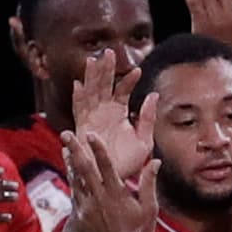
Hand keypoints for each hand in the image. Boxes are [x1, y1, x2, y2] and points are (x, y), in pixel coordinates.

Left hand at [62, 107, 159, 231]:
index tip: (90, 134)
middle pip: (84, 168)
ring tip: (65, 147)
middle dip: (75, 149)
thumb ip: (149, 183)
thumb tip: (155, 162)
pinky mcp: (81, 216)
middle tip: (66, 134)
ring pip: (75, 179)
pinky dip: (72, 180)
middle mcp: (99, 198)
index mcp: (117, 194)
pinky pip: (74, 193)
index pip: (106, 165)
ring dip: (70, 162)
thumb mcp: (150, 208)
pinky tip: (70, 170)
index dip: (98, 148)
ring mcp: (88, 207)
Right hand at [71, 48, 150, 179]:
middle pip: (104, 85)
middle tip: (109, 51)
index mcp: (119, 113)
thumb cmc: (128, 164)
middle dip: (105, 68)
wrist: (111, 180)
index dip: (130, 80)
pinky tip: (78, 83)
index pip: (123, 90)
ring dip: (91, 77)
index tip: (138, 71)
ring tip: (94, 60)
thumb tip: (153, 96)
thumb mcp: (144, 141)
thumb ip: (147, 118)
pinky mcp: (82, 128)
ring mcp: (92, 118)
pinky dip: (78, 97)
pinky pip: (78, 110)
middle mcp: (104, 112)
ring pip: (90, 92)